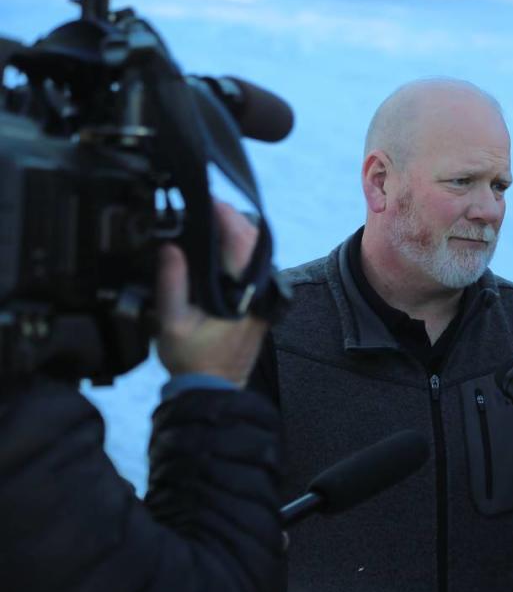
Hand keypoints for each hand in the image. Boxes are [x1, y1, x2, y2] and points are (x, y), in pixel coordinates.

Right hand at [155, 200, 266, 385]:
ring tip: (212, 218)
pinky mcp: (260, 303)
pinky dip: (239, 251)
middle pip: (254, 242)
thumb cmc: (192, 361)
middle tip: (207, 204)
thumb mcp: (171, 322)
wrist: (212, 389)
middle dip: (232, 219)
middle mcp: (259, 294)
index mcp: (242, 295)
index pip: (241, 244)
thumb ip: (171, 283)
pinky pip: (254, 267)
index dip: (226, 218)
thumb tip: (170, 248)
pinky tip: (220, 244)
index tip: (209, 201)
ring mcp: (263, 298)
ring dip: (237, 233)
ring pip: (256, 253)